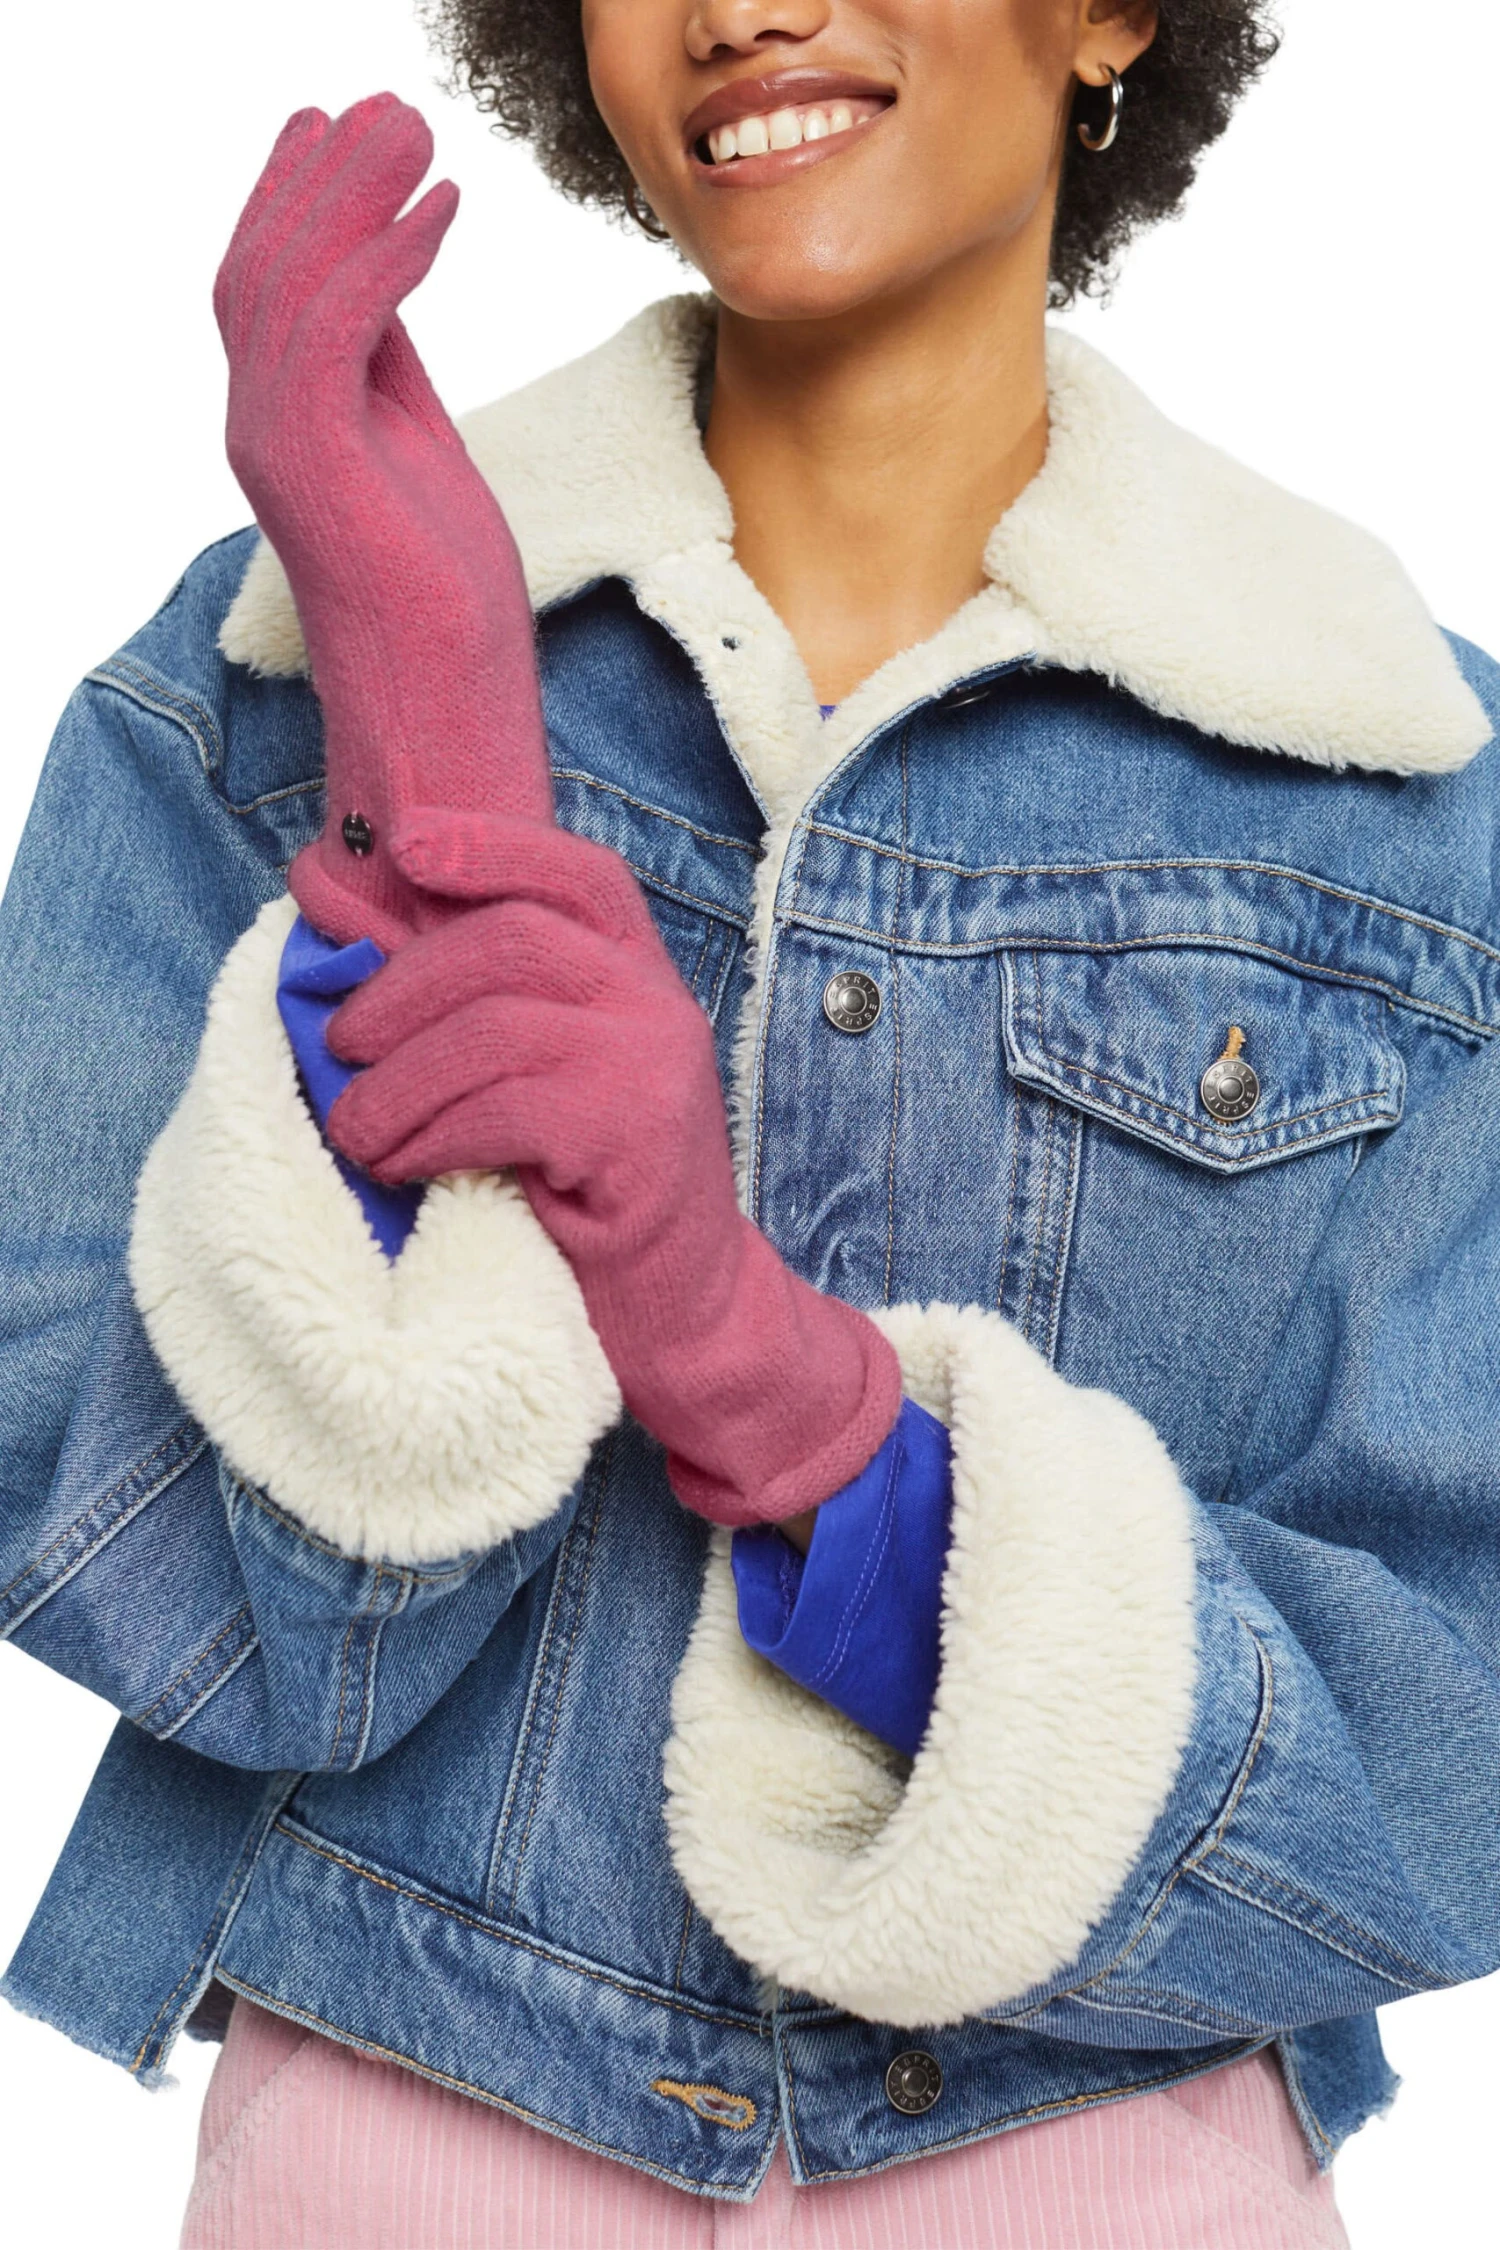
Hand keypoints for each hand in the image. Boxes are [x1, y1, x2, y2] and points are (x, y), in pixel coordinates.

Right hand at [215, 96, 550, 952]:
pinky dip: (388, 257)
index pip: (274, 291)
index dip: (301, 203)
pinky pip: (337, 327)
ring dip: (355, 194)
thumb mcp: (422, 458)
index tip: (346, 132)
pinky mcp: (317, 466)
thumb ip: (391, 378)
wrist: (445, 720)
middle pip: (266, 267)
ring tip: (416, 133)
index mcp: (290, 431)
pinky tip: (444, 212)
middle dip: (321, 177)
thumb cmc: (448, 614)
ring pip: (290, 282)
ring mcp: (279, 449)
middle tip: (385, 107)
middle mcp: (264, 431)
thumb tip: (389, 290)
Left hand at [326, 809, 902, 1526]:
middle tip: (340, 1050)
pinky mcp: (639, 1136)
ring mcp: (656, 1065)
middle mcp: (658, 1002)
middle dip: (398, 990)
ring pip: (491, 1028)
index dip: (489, 845)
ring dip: (395, 1083)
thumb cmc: (589, 1191)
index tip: (404, 846)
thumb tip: (352, 936)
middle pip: (508, 941)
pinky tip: (403, 1166)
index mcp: (638, 972)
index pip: (575, 872)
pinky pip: (503, 1108)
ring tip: (358, 1131)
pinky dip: (429, 1135)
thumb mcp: (546, 1077)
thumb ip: (482, 1007)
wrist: (681, 1307)